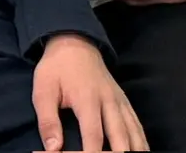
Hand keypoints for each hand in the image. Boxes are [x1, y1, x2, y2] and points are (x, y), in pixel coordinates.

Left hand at [31, 34, 147, 150]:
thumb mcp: (43, 92)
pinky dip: (141, 139)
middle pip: (120, 136)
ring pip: (133, 130)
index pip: (93, 135)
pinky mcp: (123, 100)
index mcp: (88, 100)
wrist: (74, 43)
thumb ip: (48, 121)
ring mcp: (119, 100)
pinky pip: (136, 123)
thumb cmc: (56, 69)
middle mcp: (109, 101)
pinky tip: (142, 149)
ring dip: (135, 148)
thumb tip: (52, 148)